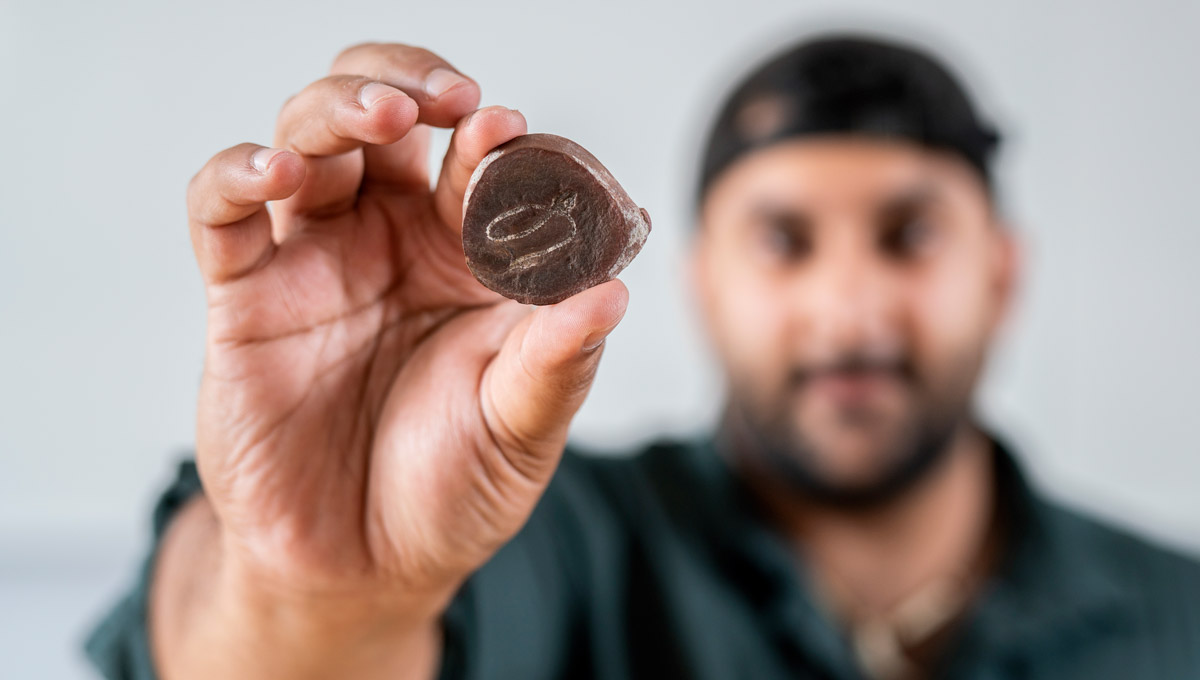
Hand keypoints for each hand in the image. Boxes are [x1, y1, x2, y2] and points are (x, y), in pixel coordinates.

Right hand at [187, 43, 627, 612]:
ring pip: (309, 139)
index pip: (480, 163)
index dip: (495, 138)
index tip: (511, 130)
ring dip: (340, 106)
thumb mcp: (520, 432)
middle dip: (413, 83)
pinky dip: (237, 174)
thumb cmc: (450, 491)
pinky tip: (274, 173)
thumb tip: (614, 292)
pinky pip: (223, 211)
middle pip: (388, 117)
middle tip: (450, 97)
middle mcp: (394, 240)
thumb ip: (559, 361)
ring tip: (385, 114)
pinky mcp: (245, 297)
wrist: (360, 569)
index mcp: (470, 258)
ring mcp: (318, 260)